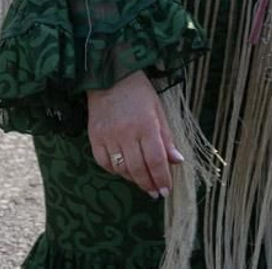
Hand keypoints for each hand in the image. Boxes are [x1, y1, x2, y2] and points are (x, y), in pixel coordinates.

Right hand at [86, 70, 183, 197]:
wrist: (110, 77)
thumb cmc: (140, 93)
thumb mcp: (159, 111)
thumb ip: (166, 138)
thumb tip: (177, 161)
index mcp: (146, 125)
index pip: (156, 160)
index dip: (162, 178)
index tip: (166, 190)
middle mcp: (126, 133)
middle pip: (138, 168)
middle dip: (149, 184)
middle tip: (155, 193)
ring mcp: (108, 136)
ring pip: (121, 169)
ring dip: (134, 179)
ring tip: (143, 183)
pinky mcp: (93, 137)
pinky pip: (104, 163)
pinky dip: (115, 171)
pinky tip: (124, 171)